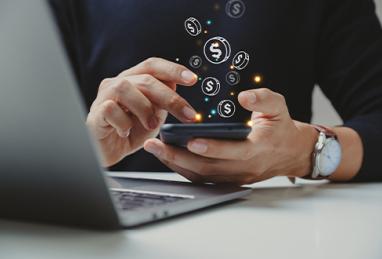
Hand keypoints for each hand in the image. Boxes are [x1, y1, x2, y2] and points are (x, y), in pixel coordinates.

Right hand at [86, 58, 197, 166]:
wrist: (109, 151)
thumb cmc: (131, 131)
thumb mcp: (154, 115)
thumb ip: (162, 101)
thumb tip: (177, 86)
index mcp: (133, 79)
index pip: (153, 66)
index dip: (173, 69)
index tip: (193, 79)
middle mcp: (117, 83)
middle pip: (145, 79)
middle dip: (170, 98)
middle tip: (187, 115)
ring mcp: (104, 97)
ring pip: (125, 88)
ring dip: (144, 109)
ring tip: (152, 126)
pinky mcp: (95, 113)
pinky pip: (110, 109)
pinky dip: (124, 123)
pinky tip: (126, 132)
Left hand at [144, 88, 317, 184]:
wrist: (290, 153)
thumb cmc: (281, 128)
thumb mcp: (279, 108)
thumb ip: (263, 99)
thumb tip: (244, 97)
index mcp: (257, 149)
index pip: (232, 151)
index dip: (212, 148)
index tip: (191, 140)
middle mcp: (243, 168)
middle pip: (207, 168)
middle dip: (178, 157)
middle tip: (155, 145)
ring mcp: (234, 177)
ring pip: (201, 175)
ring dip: (175, 163)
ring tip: (154, 149)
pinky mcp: (227, 179)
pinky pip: (202, 177)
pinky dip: (183, 168)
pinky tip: (167, 156)